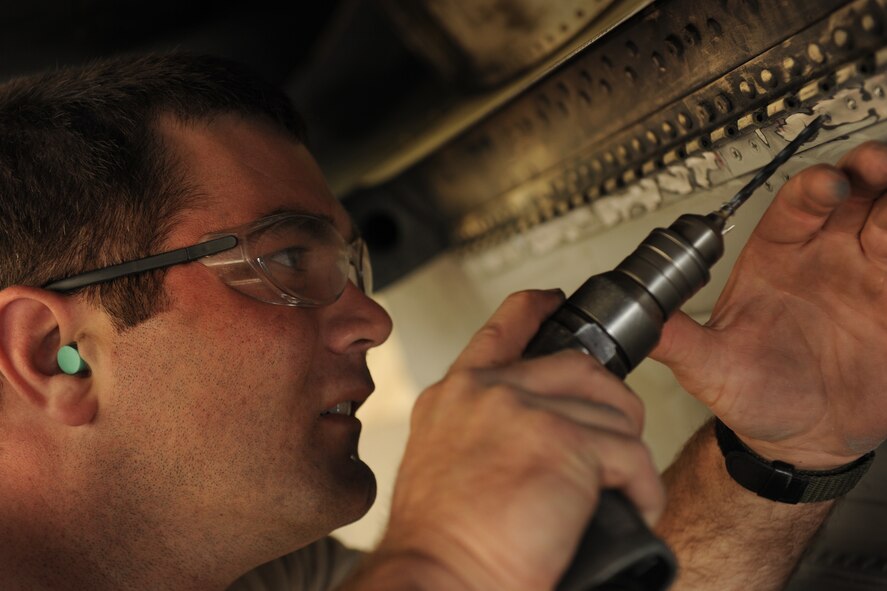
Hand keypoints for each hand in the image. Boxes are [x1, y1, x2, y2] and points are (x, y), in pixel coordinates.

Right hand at [376, 290, 662, 590]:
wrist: (439, 578)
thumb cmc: (443, 539)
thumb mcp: (445, 462)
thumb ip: (481, 427)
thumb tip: (532, 427)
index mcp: (456, 395)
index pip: (501, 330)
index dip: (533, 309)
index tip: (553, 300)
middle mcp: (487, 392)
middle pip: (580, 367)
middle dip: (613, 403)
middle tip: (617, 442)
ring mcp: (523, 410)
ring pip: (612, 416)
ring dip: (628, 458)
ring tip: (621, 492)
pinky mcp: (563, 443)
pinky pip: (631, 457)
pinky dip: (643, 490)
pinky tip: (634, 508)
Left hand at [652, 141, 886, 468]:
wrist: (800, 440)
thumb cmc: (753, 395)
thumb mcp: (709, 368)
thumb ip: (678, 340)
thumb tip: (637, 319)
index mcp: (776, 257)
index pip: (795, 204)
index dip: (811, 187)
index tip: (826, 184)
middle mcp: (825, 255)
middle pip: (853, 193)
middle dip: (867, 171)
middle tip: (877, 165)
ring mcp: (869, 275)